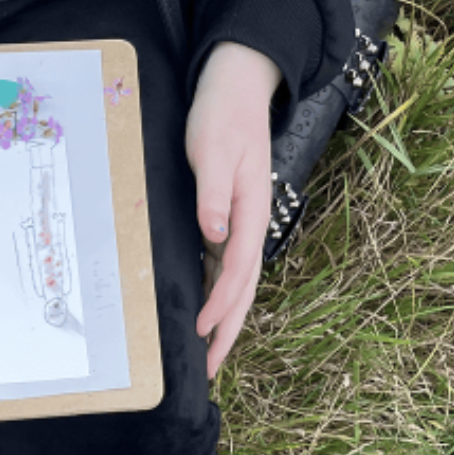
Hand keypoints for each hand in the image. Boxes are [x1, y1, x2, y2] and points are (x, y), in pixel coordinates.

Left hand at [183, 41, 280, 376]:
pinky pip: (225, 270)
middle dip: (228, 331)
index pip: (238, 270)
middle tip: (210, 369)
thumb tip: (214, 232)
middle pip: (244, 289)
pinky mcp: (230, 221)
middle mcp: (251, 225)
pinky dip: (218, 297)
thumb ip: (214, 190)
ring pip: (237, 285)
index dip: (221, 303)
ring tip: (208, 356)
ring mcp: (242, 226)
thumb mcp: (214, 147)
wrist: (237, 85)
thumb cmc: (223, 114)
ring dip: (225, 321)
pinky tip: (203, 316)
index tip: (203, 329)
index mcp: (251, 211)